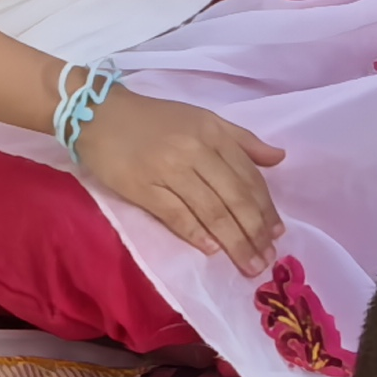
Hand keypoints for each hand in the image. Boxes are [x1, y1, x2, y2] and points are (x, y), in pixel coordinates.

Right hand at [77, 87, 286, 274]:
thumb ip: (242, 139)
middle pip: (234, 198)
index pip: (249, 177)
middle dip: (255, 231)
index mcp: (214, 134)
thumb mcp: (204, 119)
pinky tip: (213, 250)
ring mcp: (168, 170)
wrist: (97, 113)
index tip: (278, 232)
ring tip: (249, 263)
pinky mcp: (142, 187)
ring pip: (211, 210)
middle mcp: (195, 152)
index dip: (266, 208)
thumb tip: (279, 158)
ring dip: (234, 241)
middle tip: (268, 257)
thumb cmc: (155, 118)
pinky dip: (196, 234)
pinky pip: (176, 215)